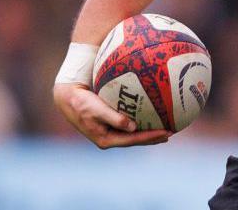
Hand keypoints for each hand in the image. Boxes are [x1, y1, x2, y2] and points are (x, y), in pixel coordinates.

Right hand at [53, 83, 171, 148]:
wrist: (67, 97)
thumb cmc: (80, 102)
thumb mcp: (96, 109)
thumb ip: (113, 118)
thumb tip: (132, 127)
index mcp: (105, 139)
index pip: (133, 140)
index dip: (150, 137)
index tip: (166, 133)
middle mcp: (108, 138)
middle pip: (135, 140)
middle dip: (153, 137)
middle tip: (170, 132)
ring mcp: (108, 132)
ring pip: (133, 134)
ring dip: (148, 132)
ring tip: (165, 128)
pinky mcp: (109, 124)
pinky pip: (129, 125)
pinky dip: (140, 123)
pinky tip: (150, 117)